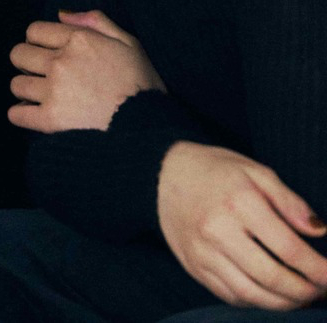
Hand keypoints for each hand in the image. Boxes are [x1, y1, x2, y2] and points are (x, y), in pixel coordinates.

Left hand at [9, 8, 163, 132]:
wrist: (151, 130)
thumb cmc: (143, 86)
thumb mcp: (129, 44)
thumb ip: (96, 21)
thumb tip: (62, 14)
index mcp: (78, 40)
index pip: (34, 31)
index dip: (38, 42)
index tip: (46, 53)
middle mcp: (61, 61)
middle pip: (18, 54)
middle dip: (27, 63)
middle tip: (40, 75)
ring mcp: (54, 91)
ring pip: (16, 84)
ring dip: (25, 90)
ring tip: (39, 98)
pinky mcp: (51, 120)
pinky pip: (17, 114)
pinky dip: (20, 114)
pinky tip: (32, 115)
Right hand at [158, 141, 326, 310]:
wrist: (162, 174)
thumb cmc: (215, 170)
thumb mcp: (254, 171)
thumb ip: (289, 201)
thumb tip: (319, 230)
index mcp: (238, 200)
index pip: (288, 247)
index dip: (317, 268)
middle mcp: (218, 229)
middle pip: (272, 277)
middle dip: (305, 291)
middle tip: (321, 290)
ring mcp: (204, 252)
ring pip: (252, 294)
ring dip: (284, 304)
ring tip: (301, 297)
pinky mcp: (195, 267)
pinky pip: (231, 297)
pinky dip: (257, 302)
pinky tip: (271, 295)